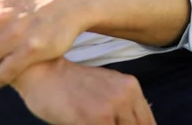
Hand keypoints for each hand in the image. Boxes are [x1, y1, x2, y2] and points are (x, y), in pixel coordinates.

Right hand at [14, 58, 156, 124]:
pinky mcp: (97, 119)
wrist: (43, 72)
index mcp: (131, 87)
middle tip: (101, 123)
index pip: (148, 124)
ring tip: (92, 122)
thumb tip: (141, 123)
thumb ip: (123, 107)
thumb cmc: (70, 84)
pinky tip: (83, 124)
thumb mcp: (104, 88)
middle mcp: (127, 95)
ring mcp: (113, 107)